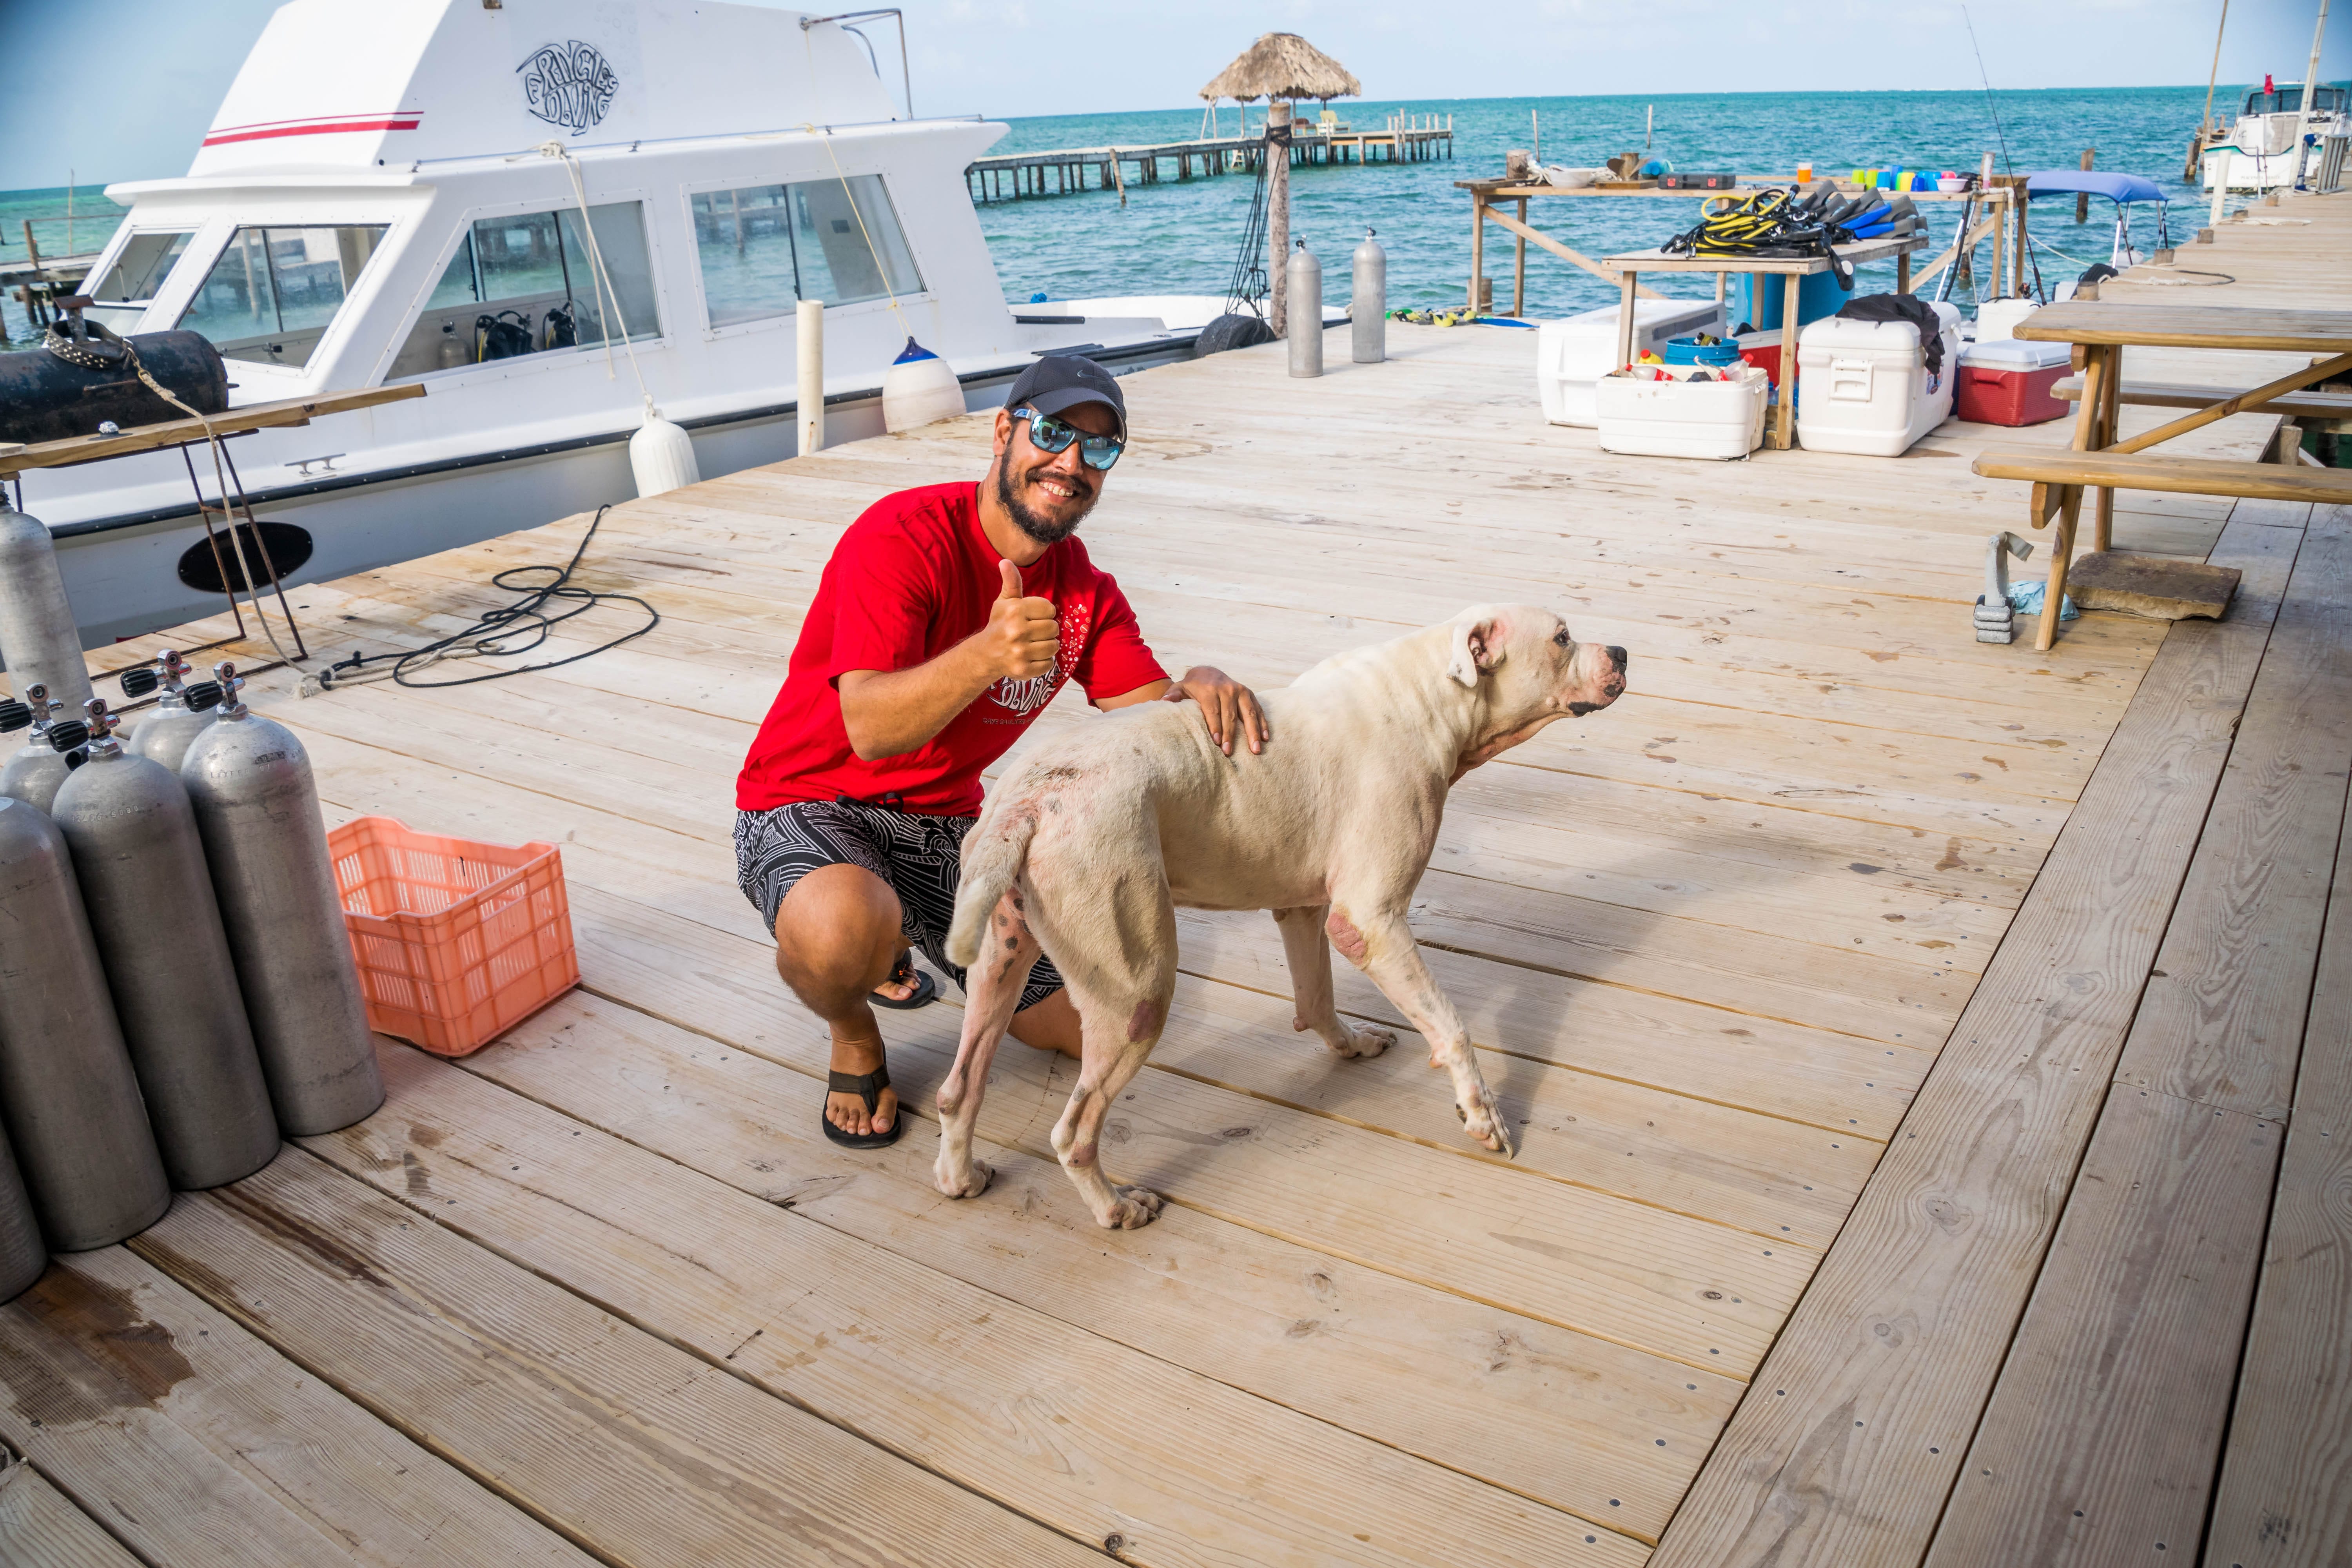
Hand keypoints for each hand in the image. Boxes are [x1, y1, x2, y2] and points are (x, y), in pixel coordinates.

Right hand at [977, 559, 1058, 681]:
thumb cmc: (999, 624)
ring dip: (1047, 645)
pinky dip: (1043, 661)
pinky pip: (1049, 663)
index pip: (1050, 609)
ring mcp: (1020, 652)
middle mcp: (1017, 631)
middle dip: (1046, 629)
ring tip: (1033, 644)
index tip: (1033, 617)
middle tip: (1033, 632)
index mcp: (1014, 611)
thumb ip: (1011, 581)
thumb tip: (1006, 561)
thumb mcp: (1004, 601)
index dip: (1044, 613)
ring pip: (1054, 646)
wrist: (985, 655)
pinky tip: (1031, 656)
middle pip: (1053, 628)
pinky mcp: (1024, 670)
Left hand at [1166, 665, 1267, 754]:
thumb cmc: (1193, 686)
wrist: (1208, 672)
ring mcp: (1241, 691)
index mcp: (1210, 690)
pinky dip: (1262, 724)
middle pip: (1230, 715)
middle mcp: (1227, 689)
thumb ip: (1173, 695)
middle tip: (1230, 753)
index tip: (1217, 743)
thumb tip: (1164, 702)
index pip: (1213, 711)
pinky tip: (1265, 738)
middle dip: (1231, 735)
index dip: (1215, 727)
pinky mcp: (1250, 694)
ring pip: (1248, 713)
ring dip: (1253, 732)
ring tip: (1255, 750)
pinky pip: (1258, 710)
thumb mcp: (1180, 688)